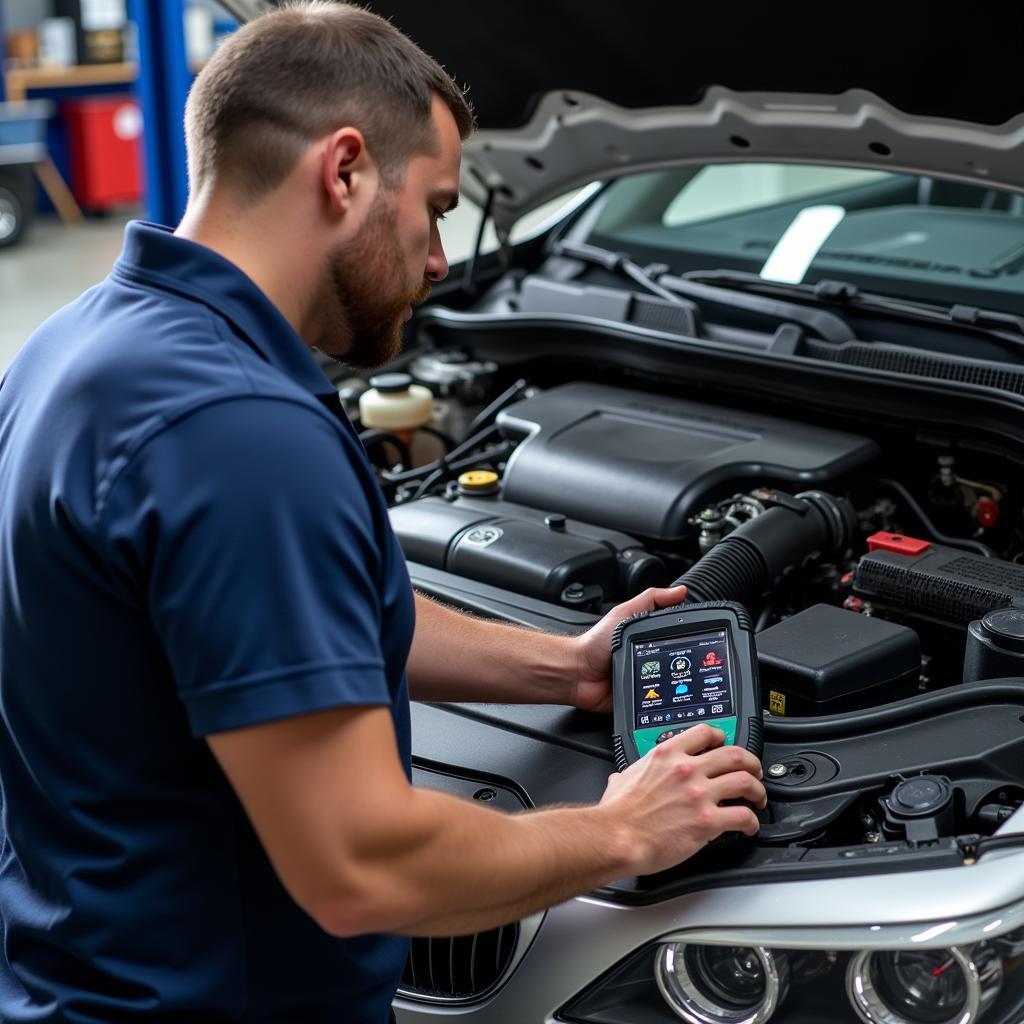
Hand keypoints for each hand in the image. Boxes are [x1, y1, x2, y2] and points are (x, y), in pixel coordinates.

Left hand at [570, 585, 687, 712]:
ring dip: (675, 685)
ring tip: (683, 683)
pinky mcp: (641, 700)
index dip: (690, 638)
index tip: (704, 639)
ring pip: (671, 684)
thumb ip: (650, 600)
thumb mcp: (625, 614)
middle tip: (694, 666)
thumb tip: (679, 591)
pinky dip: (663, 702)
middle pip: (677, 663)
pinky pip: (657, 702)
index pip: (676, 637)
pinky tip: (667, 698)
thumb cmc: (595, 644)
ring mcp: (646, 681)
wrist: (577, 673)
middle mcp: (650, 659)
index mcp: (648, 638)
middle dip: (686, 666)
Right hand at [599, 723, 765, 874]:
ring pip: (745, 781)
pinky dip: (752, 822)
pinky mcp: (707, 821)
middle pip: (734, 754)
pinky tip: (749, 827)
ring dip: (758, 790)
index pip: (705, 732)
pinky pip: (743, 816)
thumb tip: (622, 777)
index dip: (721, 738)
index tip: (724, 745)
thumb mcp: (623, 777)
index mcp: (667, 754)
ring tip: (758, 798)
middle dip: (751, 763)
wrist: (616, 837)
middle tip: (753, 771)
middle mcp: (686, 769)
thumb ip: (633, 772)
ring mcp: (699, 794)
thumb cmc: (617, 813)